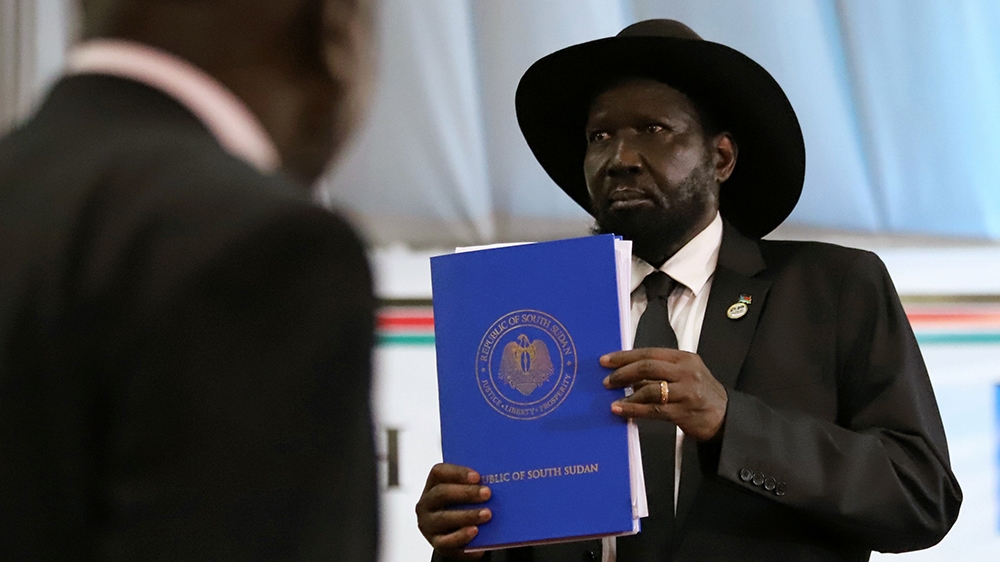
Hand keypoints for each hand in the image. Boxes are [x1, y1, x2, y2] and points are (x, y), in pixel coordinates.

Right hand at [415, 463, 491, 559]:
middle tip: (487, 493)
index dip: (457, 472)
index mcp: (432, 486)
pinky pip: (446, 541)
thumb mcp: (463, 496)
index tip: (477, 476)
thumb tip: (497, 482)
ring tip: (487, 514)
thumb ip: (473, 487)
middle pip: (441, 493)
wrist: (455, 537)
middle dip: (466, 492)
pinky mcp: (436, 543)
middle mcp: (426, 504)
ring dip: (467, 515)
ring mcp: (429, 524)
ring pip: (444, 518)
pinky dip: (462, 536)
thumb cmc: (462, 508)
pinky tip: (476, 531)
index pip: (438, 472)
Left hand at [601, 348, 727, 440]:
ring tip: (614, 398)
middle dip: (623, 373)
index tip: (607, 360)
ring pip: (649, 388)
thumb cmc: (701, 394)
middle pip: (648, 367)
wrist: (726, 417)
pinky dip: (634, 410)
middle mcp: (686, 372)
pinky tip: (621, 410)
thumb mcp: (685, 374)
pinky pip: (653, 410)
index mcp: (684, 358)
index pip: (649, 353)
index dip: (625, 356)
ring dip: (628, 394)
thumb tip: (628, 373)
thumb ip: (661, 371)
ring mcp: (686, 392)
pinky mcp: (683, 412)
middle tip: (608, 380)